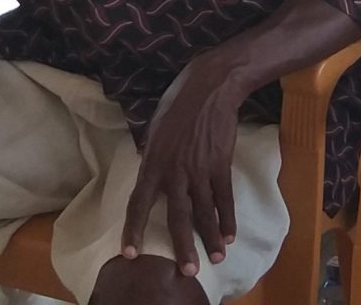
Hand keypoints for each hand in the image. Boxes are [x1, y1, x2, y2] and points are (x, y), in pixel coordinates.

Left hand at [120, 56, 246, 275]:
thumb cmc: (177, 104)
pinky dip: (227, 217)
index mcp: (153, 163)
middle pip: (177, 217)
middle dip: (182, 246)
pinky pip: (224, 197)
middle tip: (188, 271)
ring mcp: (199, 170)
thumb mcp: (154, 130)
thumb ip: (151, 155)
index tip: (130, 253)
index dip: (133, 230)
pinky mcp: (220, 165)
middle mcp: (175, 172)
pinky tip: (229, 234)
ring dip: (210, 238)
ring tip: (216, 258)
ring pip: (204, 212)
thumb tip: (148, 169)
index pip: (138, 203)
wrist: (209, 88)